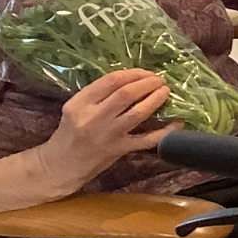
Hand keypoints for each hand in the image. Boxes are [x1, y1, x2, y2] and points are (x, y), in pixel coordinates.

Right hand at [34, 70, 176, 196]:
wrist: (60, 166)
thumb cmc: (69, 133)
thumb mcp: (76, 109)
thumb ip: (98, 95)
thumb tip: (133, 80)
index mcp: (79, 104)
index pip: (111, 80)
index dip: (134, 73)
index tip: (147, 72)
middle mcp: (93, 118)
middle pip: (126, 94)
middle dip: (148, 83)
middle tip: (160, 80)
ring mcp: (107, 135)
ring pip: (137, 113)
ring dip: (156, 99)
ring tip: (166, 92)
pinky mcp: (118, 150)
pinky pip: (146, 140)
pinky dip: (164, 131)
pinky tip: (177, 123)